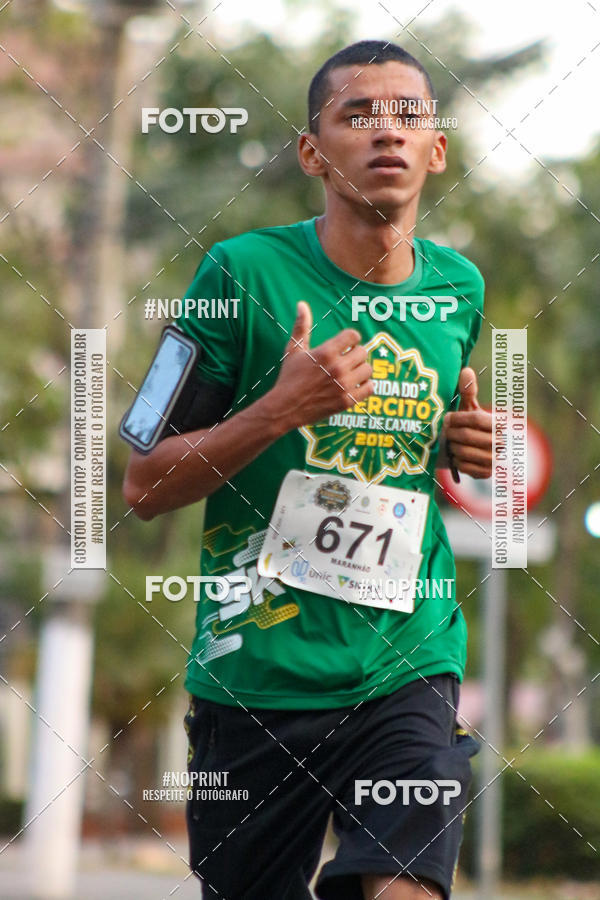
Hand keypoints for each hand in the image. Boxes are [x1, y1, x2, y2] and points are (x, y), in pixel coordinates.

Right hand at [265, 302, 373, 430]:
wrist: (285, 408)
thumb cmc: (289, 377)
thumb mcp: (293, 350)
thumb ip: (302, 326)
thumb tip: (302, 304)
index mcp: (326, 352)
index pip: (353, 335)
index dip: (350, 339)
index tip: (345, 345)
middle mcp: (337, 368)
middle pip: (363, 351)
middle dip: (355, 354)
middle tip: (346, 360)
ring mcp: (344, 385)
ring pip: (368, 369)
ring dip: (361, 369)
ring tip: (351, 372)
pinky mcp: (347, 401)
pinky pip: (370, 388)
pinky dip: (365, 386)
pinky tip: (355, 385)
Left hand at [441, 367, 492, 478]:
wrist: (470, 451)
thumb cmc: (467, 425)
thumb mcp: (468, 408)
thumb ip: (468, 392)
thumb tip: (466, 371)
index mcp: (497, 423)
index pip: (476, 419)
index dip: (458, 418)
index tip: (447, 418)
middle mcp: (500, 441)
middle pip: (468, 436)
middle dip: (452, 434)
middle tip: (445, 433)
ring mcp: (494, 459)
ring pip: (464, 452)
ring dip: (453, 447)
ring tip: (452, 444)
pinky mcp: (486, 473)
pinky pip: (465, 467)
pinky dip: (456, 462)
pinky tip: (456, 457)